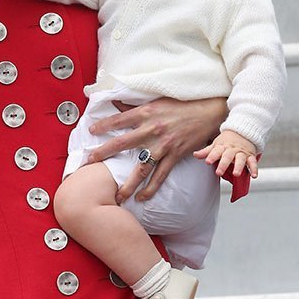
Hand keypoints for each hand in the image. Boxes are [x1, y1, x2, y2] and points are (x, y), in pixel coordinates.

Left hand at [87, 96, 227, 201]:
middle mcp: (152, 129)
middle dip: (104, 153)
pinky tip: (142, 197)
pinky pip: (160, 175)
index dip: (103, 125)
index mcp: (146, 113)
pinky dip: (151, 188)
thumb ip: (135, 105)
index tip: (91, 132)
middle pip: (122, 143)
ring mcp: (163, 145)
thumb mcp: (156, 100)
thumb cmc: (182, 104)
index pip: (118, 119)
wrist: (209, 111)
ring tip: (118, 196)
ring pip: (141, 167)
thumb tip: (115, 103)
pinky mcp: (175, 155)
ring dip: (129, 183)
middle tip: (89, 162)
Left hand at [193, 129, 257, 177]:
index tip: (207, 161)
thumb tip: (195, 154)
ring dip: (238, 166)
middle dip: (223, 164)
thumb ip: (206, 151)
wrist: (243, 131)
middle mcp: (232, 150)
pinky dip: (254, 169)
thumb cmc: (227, 140)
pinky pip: (253, 162)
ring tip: (236, 174)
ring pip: (240, 159)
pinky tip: (254, 176)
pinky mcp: (250, 156)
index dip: (211, 156)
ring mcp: (241, 153)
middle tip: (218, 172)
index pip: (216, 151)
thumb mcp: (216, 144)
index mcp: (222, 147)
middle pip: (227, 156)